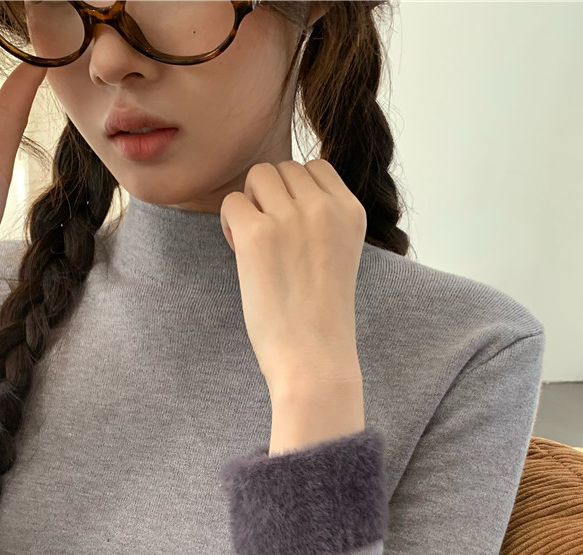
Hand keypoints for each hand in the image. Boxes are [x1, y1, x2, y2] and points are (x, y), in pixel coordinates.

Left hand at [220, 159, 366, 397]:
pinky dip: (230, 223)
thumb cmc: (320, 319)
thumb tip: (279, 191)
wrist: (314, 358)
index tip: (291, 231)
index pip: (316, 168)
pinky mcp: (259, 234)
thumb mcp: (338, 257)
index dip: (295, 193)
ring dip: (250, 204)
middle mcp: (325, 207)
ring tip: (254, 245)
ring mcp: (292, 218)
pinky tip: (241, 253)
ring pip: (258, 176)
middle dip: (270, 197)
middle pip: (284, 168)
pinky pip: (232, 201)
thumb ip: (320, 221)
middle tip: (269, 242)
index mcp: (352, 212)